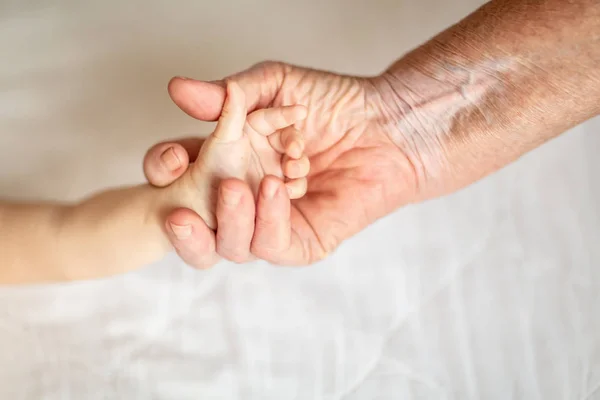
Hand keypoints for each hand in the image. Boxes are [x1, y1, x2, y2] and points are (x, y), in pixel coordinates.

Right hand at [145, 62, 418, 265]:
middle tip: (177, 212)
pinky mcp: (302, 242)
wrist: (384, 122)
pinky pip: (272, 246)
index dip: (164, 172)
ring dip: (229, 219)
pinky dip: (266, 220)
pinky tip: (273, 188)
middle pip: (194, 231)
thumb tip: (178, 90)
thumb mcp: (273, 87)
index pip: (177, 178)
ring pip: (230, 246)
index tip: (175, 159)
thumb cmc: (330, 103)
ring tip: (236, 186)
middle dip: (180, 229)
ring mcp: (269, 223)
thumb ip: (228, 93)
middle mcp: (241, 198)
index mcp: (224, 162)